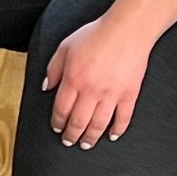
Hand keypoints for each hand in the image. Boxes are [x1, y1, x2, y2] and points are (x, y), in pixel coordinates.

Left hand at [41, 12, 155, 147]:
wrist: (126, 30)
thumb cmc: (95, 35)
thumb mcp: (65, 47)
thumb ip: (53, 69)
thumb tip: (46, 87)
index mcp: (73, 80)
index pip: (61, 109)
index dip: (57, 122)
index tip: (56, 128)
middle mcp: (91, 91)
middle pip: (78, 122)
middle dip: (71, 135)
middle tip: (69, 142)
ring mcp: (112, 95)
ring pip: (99, 124)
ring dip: (91, 138)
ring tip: (86, 145)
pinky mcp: (130, 94)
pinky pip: (123, 118)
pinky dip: (118, 130)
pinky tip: (112, 136)